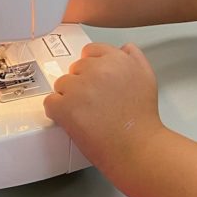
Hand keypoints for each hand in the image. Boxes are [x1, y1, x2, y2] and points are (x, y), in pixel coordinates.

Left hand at [45, 42, 162, 174]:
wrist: (137, 147)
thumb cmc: (142, 119)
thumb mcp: (147, 76)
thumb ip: (133, 57)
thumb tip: (121, 49)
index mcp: (117, 58)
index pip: (91, 51)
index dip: (91, 69)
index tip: (94, 82)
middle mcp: (98, 69)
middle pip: (75, 68)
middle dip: (81, 84)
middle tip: (94, 102)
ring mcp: (80, 87)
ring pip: (61, 85)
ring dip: (69, 98)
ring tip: (87, 114)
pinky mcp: (66, 107)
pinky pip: (50, 102)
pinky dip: (57, 112)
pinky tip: (72, 120)